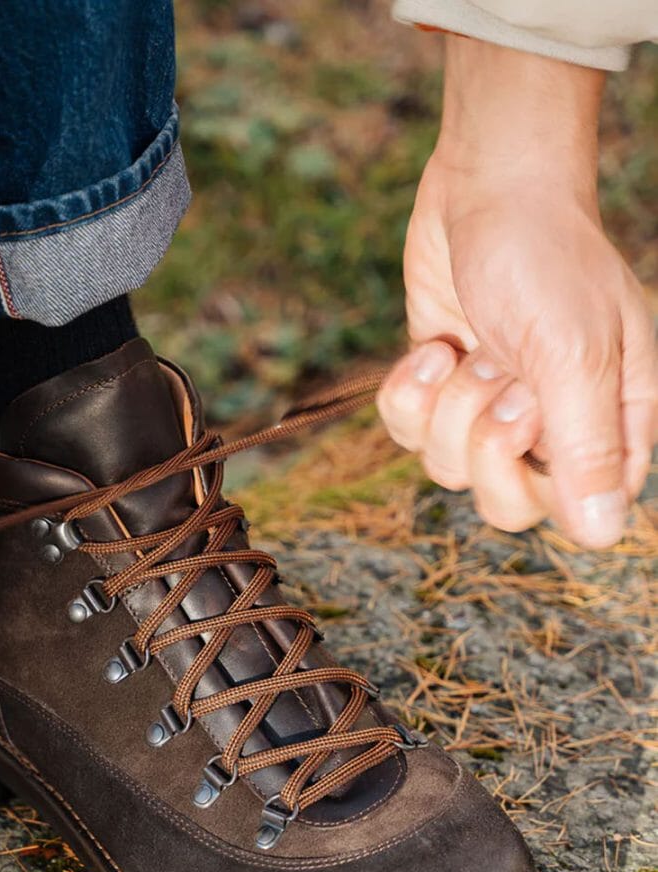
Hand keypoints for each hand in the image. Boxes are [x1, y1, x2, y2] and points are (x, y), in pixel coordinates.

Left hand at [378, 39, 657, 548]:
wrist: (488, 187)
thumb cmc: (546, 258)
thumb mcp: (575, 353)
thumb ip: (587, 445)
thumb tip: (604, 535)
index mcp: (611, 422)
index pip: (580, 513)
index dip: (540, 481)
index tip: (532, 409)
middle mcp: (553, 425)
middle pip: (505, 505)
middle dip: (484, 445)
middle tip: (497, 374)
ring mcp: (492, 409)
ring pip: (448, 469)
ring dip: (448, 408)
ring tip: (470, 349)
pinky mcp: (442, 391)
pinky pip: (408, 435)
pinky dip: (409, 396)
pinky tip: (431, 350)